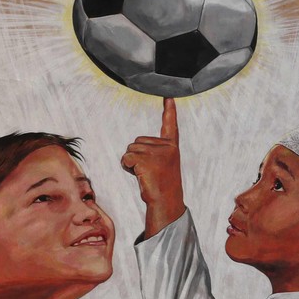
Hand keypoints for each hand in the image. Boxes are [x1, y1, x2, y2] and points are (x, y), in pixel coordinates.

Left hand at [122, 98, 184, 236]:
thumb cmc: (162, 185)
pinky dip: (127, 167)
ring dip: (131, 162)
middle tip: (149, 171)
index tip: (168, 96)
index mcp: (172, 146)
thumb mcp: (164, 164)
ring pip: (130, 149)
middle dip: (137, 155)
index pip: (170, 125)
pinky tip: (139, 175)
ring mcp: (157, 153)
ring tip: (145, 174)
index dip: (169, 110)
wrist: (166, 201)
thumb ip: (155, 152)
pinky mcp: (146, 160)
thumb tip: (132, 153)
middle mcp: (166, 147)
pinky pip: (126, 157)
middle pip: (137, 141)